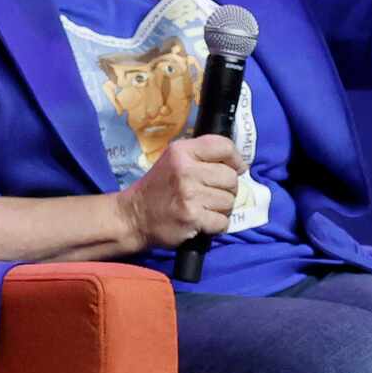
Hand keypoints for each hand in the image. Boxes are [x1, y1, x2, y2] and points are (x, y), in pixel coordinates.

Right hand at [117, 134, 239, 250]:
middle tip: (212, 194)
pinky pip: (222, 221)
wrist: (133, 216)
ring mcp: (189, 195)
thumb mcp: (174, 160)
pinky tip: (203, 222)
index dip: (236, 159)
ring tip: (205, 208)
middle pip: (230, 177)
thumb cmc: (158, 188)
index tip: (236, 169)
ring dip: (221, 209)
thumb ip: (201, 156)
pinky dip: (216, 225)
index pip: (224, 146)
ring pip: (229, 201)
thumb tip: (238, 164)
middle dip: (227, 189)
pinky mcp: (192, 217)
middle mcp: (186, 170)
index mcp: (182, 151)